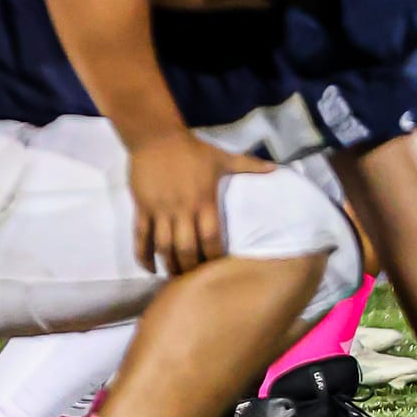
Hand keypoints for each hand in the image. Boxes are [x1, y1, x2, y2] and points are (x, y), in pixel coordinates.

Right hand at [127, 131, 274, 275]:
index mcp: (204, 200)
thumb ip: (249, 166)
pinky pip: (140, 236)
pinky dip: (142, 255)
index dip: (214, 255)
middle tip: (195, 279)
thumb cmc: (193, 150)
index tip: (219, 267)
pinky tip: (149, 268)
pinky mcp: (142, 208)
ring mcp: (159, 209)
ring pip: (162, 245)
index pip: (211, 236)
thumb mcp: (223, 157)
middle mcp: (181, 209)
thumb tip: (276, 169)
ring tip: (175, 276)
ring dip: (168, 264)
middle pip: (185, 247)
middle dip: (190, 266)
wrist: (157, 138)